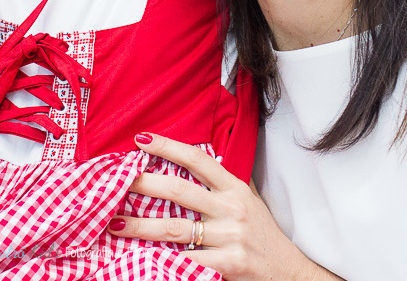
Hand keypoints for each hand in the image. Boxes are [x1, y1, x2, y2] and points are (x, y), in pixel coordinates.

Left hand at [108, 133, 340, 280]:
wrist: (290, 272)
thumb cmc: (263, 234)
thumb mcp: (250, 200)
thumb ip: (223, 183)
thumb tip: (193, 157)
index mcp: (234, 189)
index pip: (198, 160)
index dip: (168, 146)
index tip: (141, 139)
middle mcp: (232, 209)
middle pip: (179, 192)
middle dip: (144, 185)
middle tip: (117, 181)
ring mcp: (230, 237)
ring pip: (176, 229)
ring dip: (142, 227)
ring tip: (116, 223)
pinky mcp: (228, 264)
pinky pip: (189, 260)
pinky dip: (164, 259)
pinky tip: (142, 257)